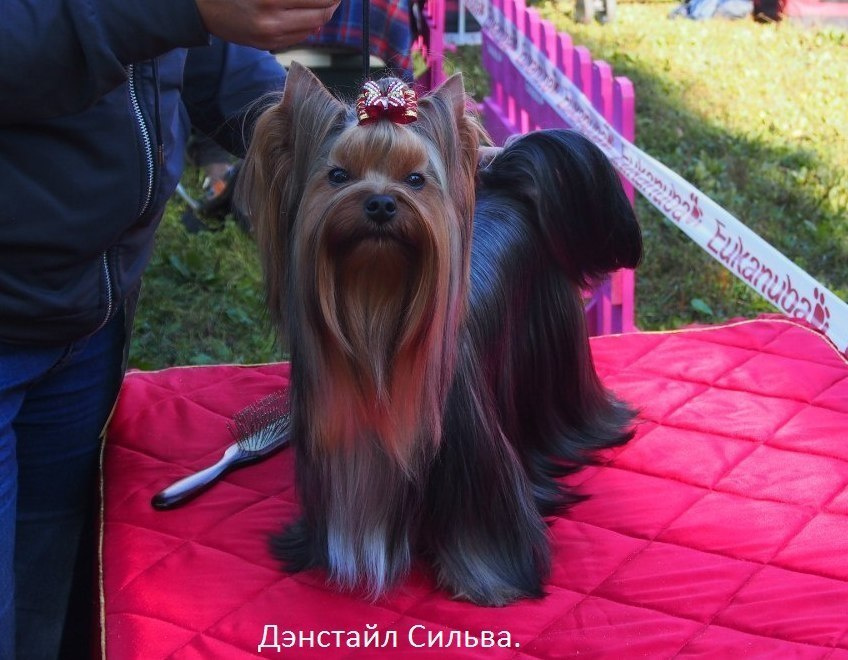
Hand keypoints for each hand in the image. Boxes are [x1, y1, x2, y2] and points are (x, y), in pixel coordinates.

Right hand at [195, 0, 340, 50]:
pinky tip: (310, 14)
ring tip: (327, 1)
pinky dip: (310, 24)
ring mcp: (272, 35)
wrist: (203, 7)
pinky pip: (301, 36)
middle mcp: (272, 19)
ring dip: (325, 12)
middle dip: (334, 0)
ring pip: (314, 25)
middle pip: (322, 11)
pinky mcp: (269, 44)